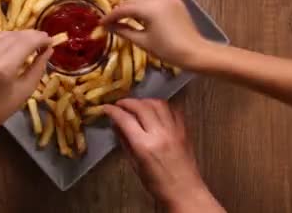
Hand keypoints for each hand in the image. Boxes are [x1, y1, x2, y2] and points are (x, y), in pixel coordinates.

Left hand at [0, 30, 52, 137]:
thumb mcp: (24, 92)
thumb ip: (37, 69)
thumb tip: (48, 51)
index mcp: (4, 66)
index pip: (27, 42)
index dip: (41, 38)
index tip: (52, 40)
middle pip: (16, 35)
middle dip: (32, 35)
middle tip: (45, 40)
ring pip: (4, 34)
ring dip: (20, 35)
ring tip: (32, 41)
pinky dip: (7, 39)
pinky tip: (15, 46)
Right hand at [102, 0, 208, 68]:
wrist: (194, 52)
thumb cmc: (167, 50)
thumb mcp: (143, 41)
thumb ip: (124, 31)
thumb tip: (110, 27)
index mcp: (149, 8)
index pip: (124, 9)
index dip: (111, 16)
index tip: (102, 23)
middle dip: (122, 8)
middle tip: (114, 20)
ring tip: (131, 12)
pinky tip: (146, 8)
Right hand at [104, 99, 223, 211]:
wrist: (184, 191)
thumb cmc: (156, 184)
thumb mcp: (135, 165)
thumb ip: (125, 142)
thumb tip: (116, 125)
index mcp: (144, 146)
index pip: (125, 119)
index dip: (113, 111)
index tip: (106, 108)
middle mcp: (159, 133)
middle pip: (141, 107)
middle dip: (127, 102)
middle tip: (119, 104)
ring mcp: (174, 130)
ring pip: (158, 104)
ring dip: (145, 101)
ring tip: (137, 105)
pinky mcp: (184, 130)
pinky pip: (172, 110)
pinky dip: (161, 106)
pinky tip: (155, 110)